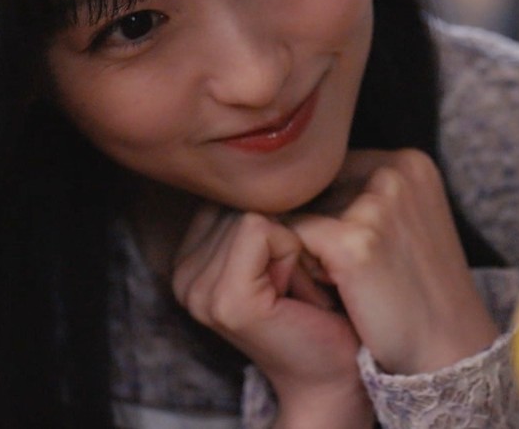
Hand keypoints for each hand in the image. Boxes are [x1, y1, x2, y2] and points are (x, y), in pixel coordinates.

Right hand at [171, 205, 372, 424]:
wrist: (334, 368)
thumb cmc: (318, 304)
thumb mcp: (278, 246)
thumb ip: (258, 208)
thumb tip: (266, 150)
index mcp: (189, 258)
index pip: (227, 193)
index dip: (273, 216)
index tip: (288, 263)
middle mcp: (183, 275)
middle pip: (237, 200)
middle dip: (283, 229)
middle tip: (297, 278)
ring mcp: (199, 291)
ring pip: (251, 210)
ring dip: (291, 242)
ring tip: (297, 284)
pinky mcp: (226, 299)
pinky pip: (260, 228)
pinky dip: (291, 249)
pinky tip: (297, 287)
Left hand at [288, 149, 499, 374]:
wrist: (449, 347)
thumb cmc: (423, 289)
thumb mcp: (409, 219)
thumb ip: (367, 192)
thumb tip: (299, 181)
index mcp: (410, 161)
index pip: (333, 169)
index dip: (329, 210)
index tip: (358, 248)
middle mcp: (395, 171)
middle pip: (314, 187)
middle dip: (317, 225)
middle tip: (355, 268)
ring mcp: (376, 205)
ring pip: (299, 211)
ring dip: (310, 247)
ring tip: (350, 280)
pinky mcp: (354, 241)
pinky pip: (294, 239)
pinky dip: (307, 269)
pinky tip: (341, 290)